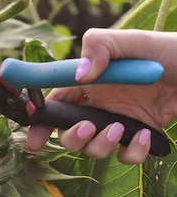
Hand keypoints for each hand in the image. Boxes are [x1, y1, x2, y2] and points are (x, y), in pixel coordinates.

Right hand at [27, 28, 176, 162]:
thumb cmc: (171, 52)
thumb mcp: (134, 41)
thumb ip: (101, 47)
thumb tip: (80, 75)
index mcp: (92, 81)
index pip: (56, 101)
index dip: (41, 120)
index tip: (34, 137)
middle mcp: (101, 104)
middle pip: (69, 133)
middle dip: (71, 137)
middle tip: (88, 128)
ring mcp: (119, 122)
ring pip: (94, 149)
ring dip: (100, 146)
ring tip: (119, 129)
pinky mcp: (139, 136)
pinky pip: (125, 156)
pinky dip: (131, 152)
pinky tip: (144, 135)